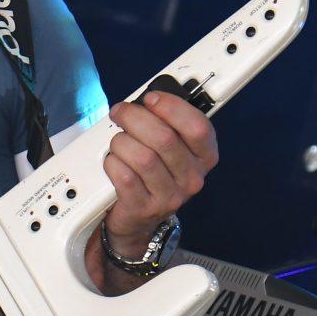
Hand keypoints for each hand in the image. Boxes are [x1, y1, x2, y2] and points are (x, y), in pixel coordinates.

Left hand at [103, 90, 218, 257]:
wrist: (138, 217)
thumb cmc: (153, 173)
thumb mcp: (171, 147)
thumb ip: (166, 122)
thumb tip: (146, 100)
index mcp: (204, 156)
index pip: (198, 127)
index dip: (171, 107)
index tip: (150, 99)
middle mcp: (192, 178)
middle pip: (163, 138)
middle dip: (135, 118)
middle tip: (120, 113)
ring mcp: (169, 196)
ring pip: (141, 156)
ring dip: (121, 142)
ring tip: (118, 142)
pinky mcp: (144, 207)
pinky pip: (124, 176)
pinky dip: (112, 162)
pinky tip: (114, 161)